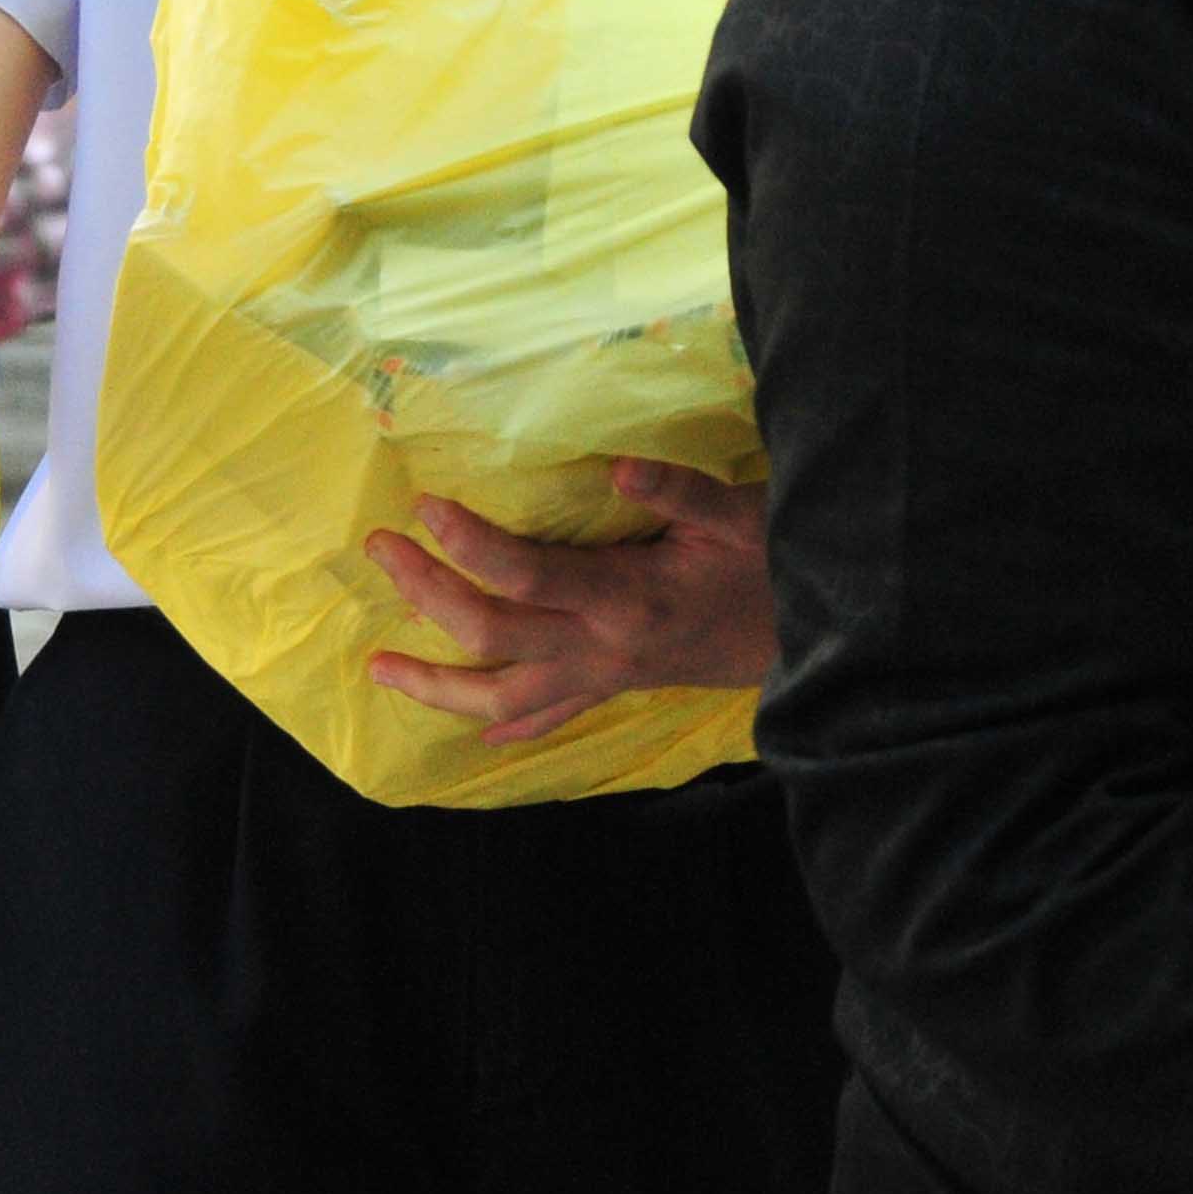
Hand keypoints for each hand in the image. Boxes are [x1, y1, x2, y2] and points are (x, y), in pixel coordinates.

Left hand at [359, 461, 779, 740]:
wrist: (813, 645)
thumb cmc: (773, 567)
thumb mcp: (739, 515)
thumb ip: (679, 490)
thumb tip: (617, 464)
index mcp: (626, 597)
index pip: (525, 574)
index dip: (468, 544)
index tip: (424, 506)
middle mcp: (602, 646)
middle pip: (492, 636)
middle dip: (425, 593)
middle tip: (379, 547)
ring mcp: (602, 677)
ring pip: (502, 697)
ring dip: (436, 686)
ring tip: (378, 668)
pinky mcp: (613, 690)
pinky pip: (548, 717)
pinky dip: (505, 724)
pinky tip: (470, 730)